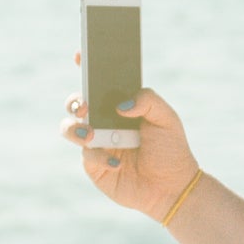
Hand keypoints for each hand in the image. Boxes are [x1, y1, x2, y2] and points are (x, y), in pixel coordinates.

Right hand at [66, 74, 201, 218]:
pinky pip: (87, 155)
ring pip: (70, 128)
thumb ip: (148, 101)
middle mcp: (104, 121)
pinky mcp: (94, 166)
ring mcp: (96, 143)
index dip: (87, 67)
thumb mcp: (167, 119)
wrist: (172, 188)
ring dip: (74, 128)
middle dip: (75, 101)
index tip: (81, 55)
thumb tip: (120, 105)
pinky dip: (100, 157)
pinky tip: (117, 162)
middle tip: (85, 105)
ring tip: (91, 133)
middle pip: (77, 103)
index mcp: (120, 105)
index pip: (100, 82)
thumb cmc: (171, 150)